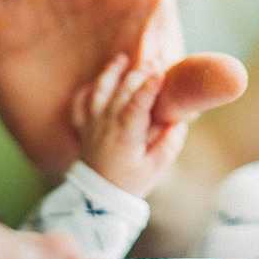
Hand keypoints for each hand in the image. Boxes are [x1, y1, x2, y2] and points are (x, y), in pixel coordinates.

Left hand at [73, 53, 186, 196]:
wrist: (99, 199)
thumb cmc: (130, 183)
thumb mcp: (156, 168)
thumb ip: (169, 144)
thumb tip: (178, 121)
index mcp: (125, 136)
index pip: (136, 106)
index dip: (148, 88)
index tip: (161, 72)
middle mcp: (106, 126)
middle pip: (120, 93)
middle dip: (137, 75)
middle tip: (154, 61)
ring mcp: (92, 125)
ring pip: (98, 93)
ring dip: (111, 74)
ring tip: (122, 59)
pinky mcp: (83, 128)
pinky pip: (79, 105)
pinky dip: (87, 90)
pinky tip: (97, 81)